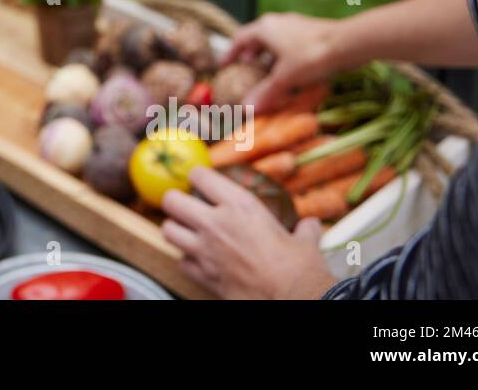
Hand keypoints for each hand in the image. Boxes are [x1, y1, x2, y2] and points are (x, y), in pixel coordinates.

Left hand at [161, 168, 335, 298]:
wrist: (293, 301)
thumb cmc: (299, 270)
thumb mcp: (305, 242)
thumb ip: (303, 230)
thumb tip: (310, 225)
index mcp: (240, 206)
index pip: (200, 175)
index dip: (197, 176)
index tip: (200, 180)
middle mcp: (216, 224)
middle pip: (171, 200)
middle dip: (175, 201)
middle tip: (185, 205)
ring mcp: (205, 250)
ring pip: (168, 230)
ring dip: (176, 229)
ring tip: (187, 231)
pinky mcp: (203, 276)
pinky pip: (181, 262)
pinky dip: (186, 260)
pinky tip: (199, 260)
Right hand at [223, 12, 339, 110]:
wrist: (348, 43)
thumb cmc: (311, 55)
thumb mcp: (285, 77)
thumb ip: (265, 93)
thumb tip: (246, 109)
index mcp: (265, 28)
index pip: (239, 38)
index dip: (230, 53)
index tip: (225, 65)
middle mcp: (278, 22)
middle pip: (257, 38)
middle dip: (250, 54)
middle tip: (247, 69)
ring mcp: (296, 25)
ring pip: (276, 40)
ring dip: (269, 55)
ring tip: (269, 72)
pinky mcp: (312, 31)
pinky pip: (291, 43)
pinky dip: (285, 56)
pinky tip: (293, 70)